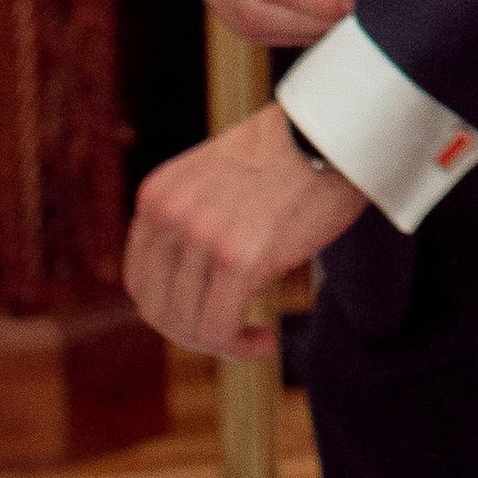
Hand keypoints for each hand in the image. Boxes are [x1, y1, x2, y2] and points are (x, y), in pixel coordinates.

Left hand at [124, 97, 367, 359]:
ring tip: (255, 338)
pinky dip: (239, 347)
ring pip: (187, 324)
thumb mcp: (218, 180)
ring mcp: (201, 237)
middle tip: (231, 336)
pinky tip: (267, 339)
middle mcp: (169, 215)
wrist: (336, 130)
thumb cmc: (294, 154)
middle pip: (158, 307)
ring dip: (221, 342)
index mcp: (158, 195)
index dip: (169, 310)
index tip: (206, 317)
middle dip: (191, 334)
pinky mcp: (238, 258)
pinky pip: (220, 328)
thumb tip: (194, 282)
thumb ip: (196, 218)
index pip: (141, 278)